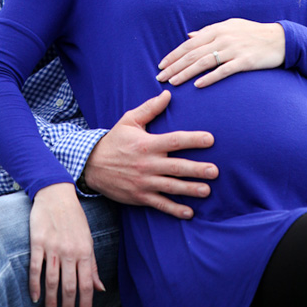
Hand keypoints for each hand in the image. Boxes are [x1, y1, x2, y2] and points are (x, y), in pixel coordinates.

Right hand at [29, 183, 104, 306]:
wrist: (56, 193)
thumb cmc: (74, 217)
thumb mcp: (88, 239)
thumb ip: (92, 265)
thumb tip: (100, 288)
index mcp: (84, 251)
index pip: (86, 285)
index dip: (85, 306)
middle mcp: (70, 251)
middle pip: (69, 287)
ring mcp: (53, 246)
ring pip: (52, 281)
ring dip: (51, 302)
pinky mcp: (38, 241)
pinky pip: (35, 267)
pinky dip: (35, 284)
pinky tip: (36, 297)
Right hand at [83, 90, 216, 218]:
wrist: (91, 165)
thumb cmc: (114, 140)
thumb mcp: (129, 120)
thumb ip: (150, 108)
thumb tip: (168, 94)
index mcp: (147, 144)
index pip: (174, 141)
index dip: (193, 140)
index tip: (210, 139)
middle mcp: (147, 164)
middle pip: (176, 167)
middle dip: (197, 169)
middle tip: (215, 171)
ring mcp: (144, 182)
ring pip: (171, 187)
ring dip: (190, 190)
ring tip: (207, 190)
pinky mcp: (140, 196)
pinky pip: (160, 204)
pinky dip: (174, 209)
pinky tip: (189, 213)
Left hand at [156, 18, 284, 87]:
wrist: (280, 39)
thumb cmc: (252, 33)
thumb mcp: (229, 26)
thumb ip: (208, 32)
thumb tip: (189, 36)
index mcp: (216, 29)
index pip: (189, 44)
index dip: (174, 55)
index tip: (161, 65)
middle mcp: (222, 38)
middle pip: (192, 54)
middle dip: (174, 66)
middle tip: (160, 77)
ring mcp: (233, 50)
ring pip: (203, 63)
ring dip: (186, 73)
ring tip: (173, 83)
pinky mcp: (244, 61)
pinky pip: (223, 71)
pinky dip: (209, 78)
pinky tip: (198, 86)